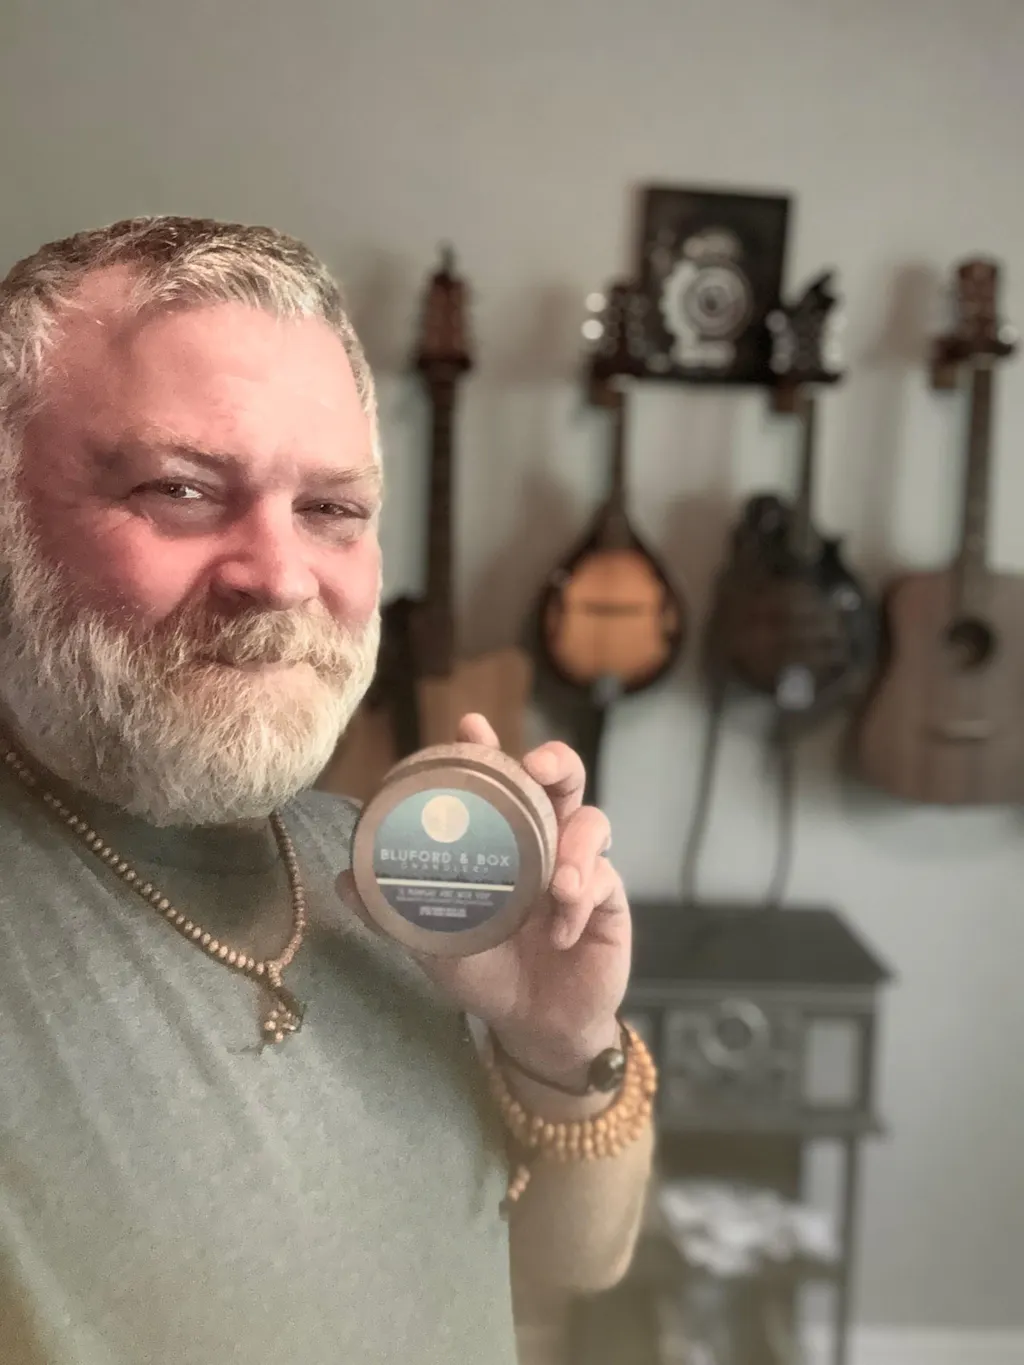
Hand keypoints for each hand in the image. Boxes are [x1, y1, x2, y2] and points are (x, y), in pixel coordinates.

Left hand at [339, 712, 631, 1089]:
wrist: (531, 1025)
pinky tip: (561, 931)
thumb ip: (393, 912)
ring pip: (592, 823)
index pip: (497, 781)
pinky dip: (581, 901)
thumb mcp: (433, 942)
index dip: (486, 748)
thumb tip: (341, 879)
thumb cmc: (485, 972)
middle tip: (536, 767)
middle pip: (560, 780)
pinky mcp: (607, 900)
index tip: (470, 725)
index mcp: (503, 839)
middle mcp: (543, 841)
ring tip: (557, 885)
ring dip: (575, 846)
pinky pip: (603, 882)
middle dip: (554, 763)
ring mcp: (579, 867)